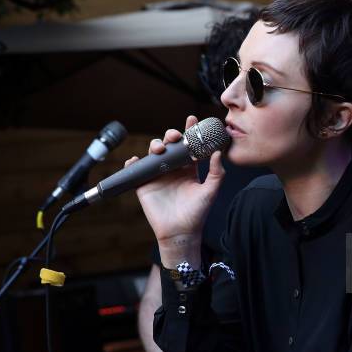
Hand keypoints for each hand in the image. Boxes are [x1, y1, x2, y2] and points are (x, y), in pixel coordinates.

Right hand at [124, 115, 225, 243]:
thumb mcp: (210, 191)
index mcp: (188, 168)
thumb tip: (218, 153)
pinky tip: (136, 160)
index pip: (189, 145)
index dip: (189, 131)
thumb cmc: (197, 213)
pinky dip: (133, 163)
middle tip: (174, 137)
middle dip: (170, 136)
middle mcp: (173, 169)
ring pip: (153, 153)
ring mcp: (158, 176)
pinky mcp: (144, 185)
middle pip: (169, 145)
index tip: (193, 119)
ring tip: (160, 149)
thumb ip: (217, 173)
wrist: (181, 232)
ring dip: (155, 146)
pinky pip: (136, 170)